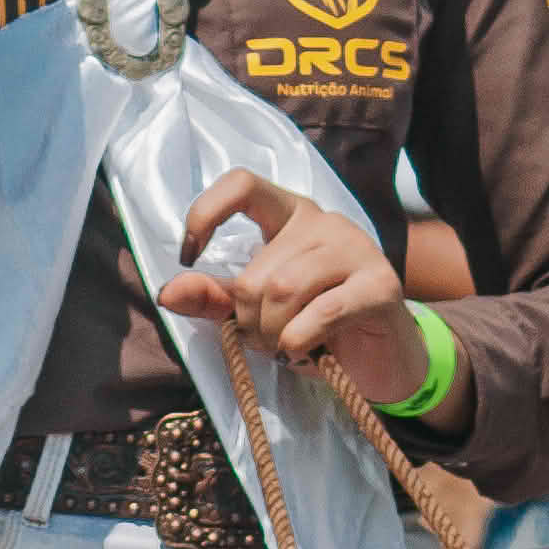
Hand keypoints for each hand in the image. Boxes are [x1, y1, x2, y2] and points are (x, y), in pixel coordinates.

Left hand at [159, 171, 434, 413]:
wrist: (382, 363)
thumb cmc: (316, 330)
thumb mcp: (257, 314)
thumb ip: (215, 298)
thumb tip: (166, 292)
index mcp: (289, 215)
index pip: (241, 185)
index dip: (206, 214)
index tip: (190, 256)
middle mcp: (323, 221)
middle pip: (257, 271)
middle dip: (251, 321)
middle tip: (267, 341)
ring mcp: (355, 248)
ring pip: (283, 290)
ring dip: (274, 335)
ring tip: (288, 348)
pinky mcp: (380, 284)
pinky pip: (322, 311)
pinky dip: (300, 340)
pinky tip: (304, 352)